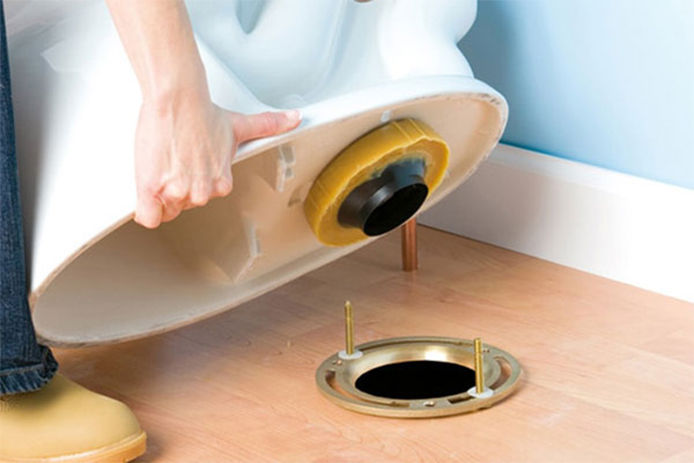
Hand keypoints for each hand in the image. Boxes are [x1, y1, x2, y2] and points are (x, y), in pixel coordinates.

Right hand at [133, 89, 300, 227]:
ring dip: (159, 193)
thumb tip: (295, 118)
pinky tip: (147, 191)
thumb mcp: (241, 124)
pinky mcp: (151, 189)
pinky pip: (148, 217)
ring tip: (161, 166)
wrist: (176, 100)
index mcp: (220, 183)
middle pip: (183, 204)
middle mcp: (200, 192)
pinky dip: (146, 208)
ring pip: (165, 209)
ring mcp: (176, 192)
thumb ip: (269, 125)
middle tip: (173, 161)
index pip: (203, 197)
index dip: (192, 181)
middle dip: (176, 186)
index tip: (188, 164)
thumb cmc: (202, 112)